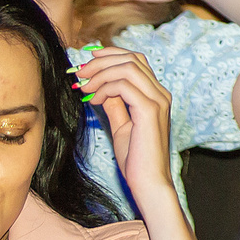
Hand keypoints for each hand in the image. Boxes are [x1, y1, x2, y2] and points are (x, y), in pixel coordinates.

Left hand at [76, 47, 178, 205]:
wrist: (149, 183)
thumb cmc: (137, 160)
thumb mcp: (121, 127)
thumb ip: (115, 105)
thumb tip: (100, 88)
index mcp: (156, 95)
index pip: (136, 61)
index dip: (110, 56)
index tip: (86, 63)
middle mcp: (160, 93)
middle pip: (132, 58)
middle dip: (101, 60)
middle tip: (80, 72)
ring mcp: (157, 100)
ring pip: (127, 67)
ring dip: (100, 73)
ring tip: (83, 86)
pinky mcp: (150, 110)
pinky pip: (124, 85)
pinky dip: (104, 88)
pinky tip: (93, 100)